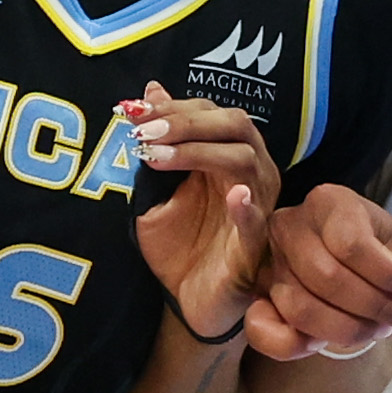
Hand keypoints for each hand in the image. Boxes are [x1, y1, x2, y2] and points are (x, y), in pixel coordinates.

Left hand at [121, 87, 279, 342]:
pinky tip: (233, 194)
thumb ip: (157, 143)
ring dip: (198, 152)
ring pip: (245, 160)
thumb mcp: (158, 188)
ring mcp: (259, 207)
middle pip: (235, 125)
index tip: (132, 111)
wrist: (188, 302)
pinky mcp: (256, 246)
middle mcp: (252, 173)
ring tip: (155, 158)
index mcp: (230, 154)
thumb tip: (149, 90)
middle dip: (186, 123)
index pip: (211, 113)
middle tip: (143, 131)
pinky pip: (258, 220)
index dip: (174, 107)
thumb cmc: (181, 244)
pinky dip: (247, 205)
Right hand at [247, 181, 391, 361]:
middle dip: (373, 307)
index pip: (352, 244)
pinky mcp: (257, 295)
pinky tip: (322, 345)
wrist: (336, 255)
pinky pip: (262, 330)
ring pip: (300, 308)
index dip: (387, 275)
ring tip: (378, 330)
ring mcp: (269, 262)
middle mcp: (290, 226)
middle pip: (327, 278)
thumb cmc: (371, 245)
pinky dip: (292, 347)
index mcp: (327, 203)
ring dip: (346, 330)